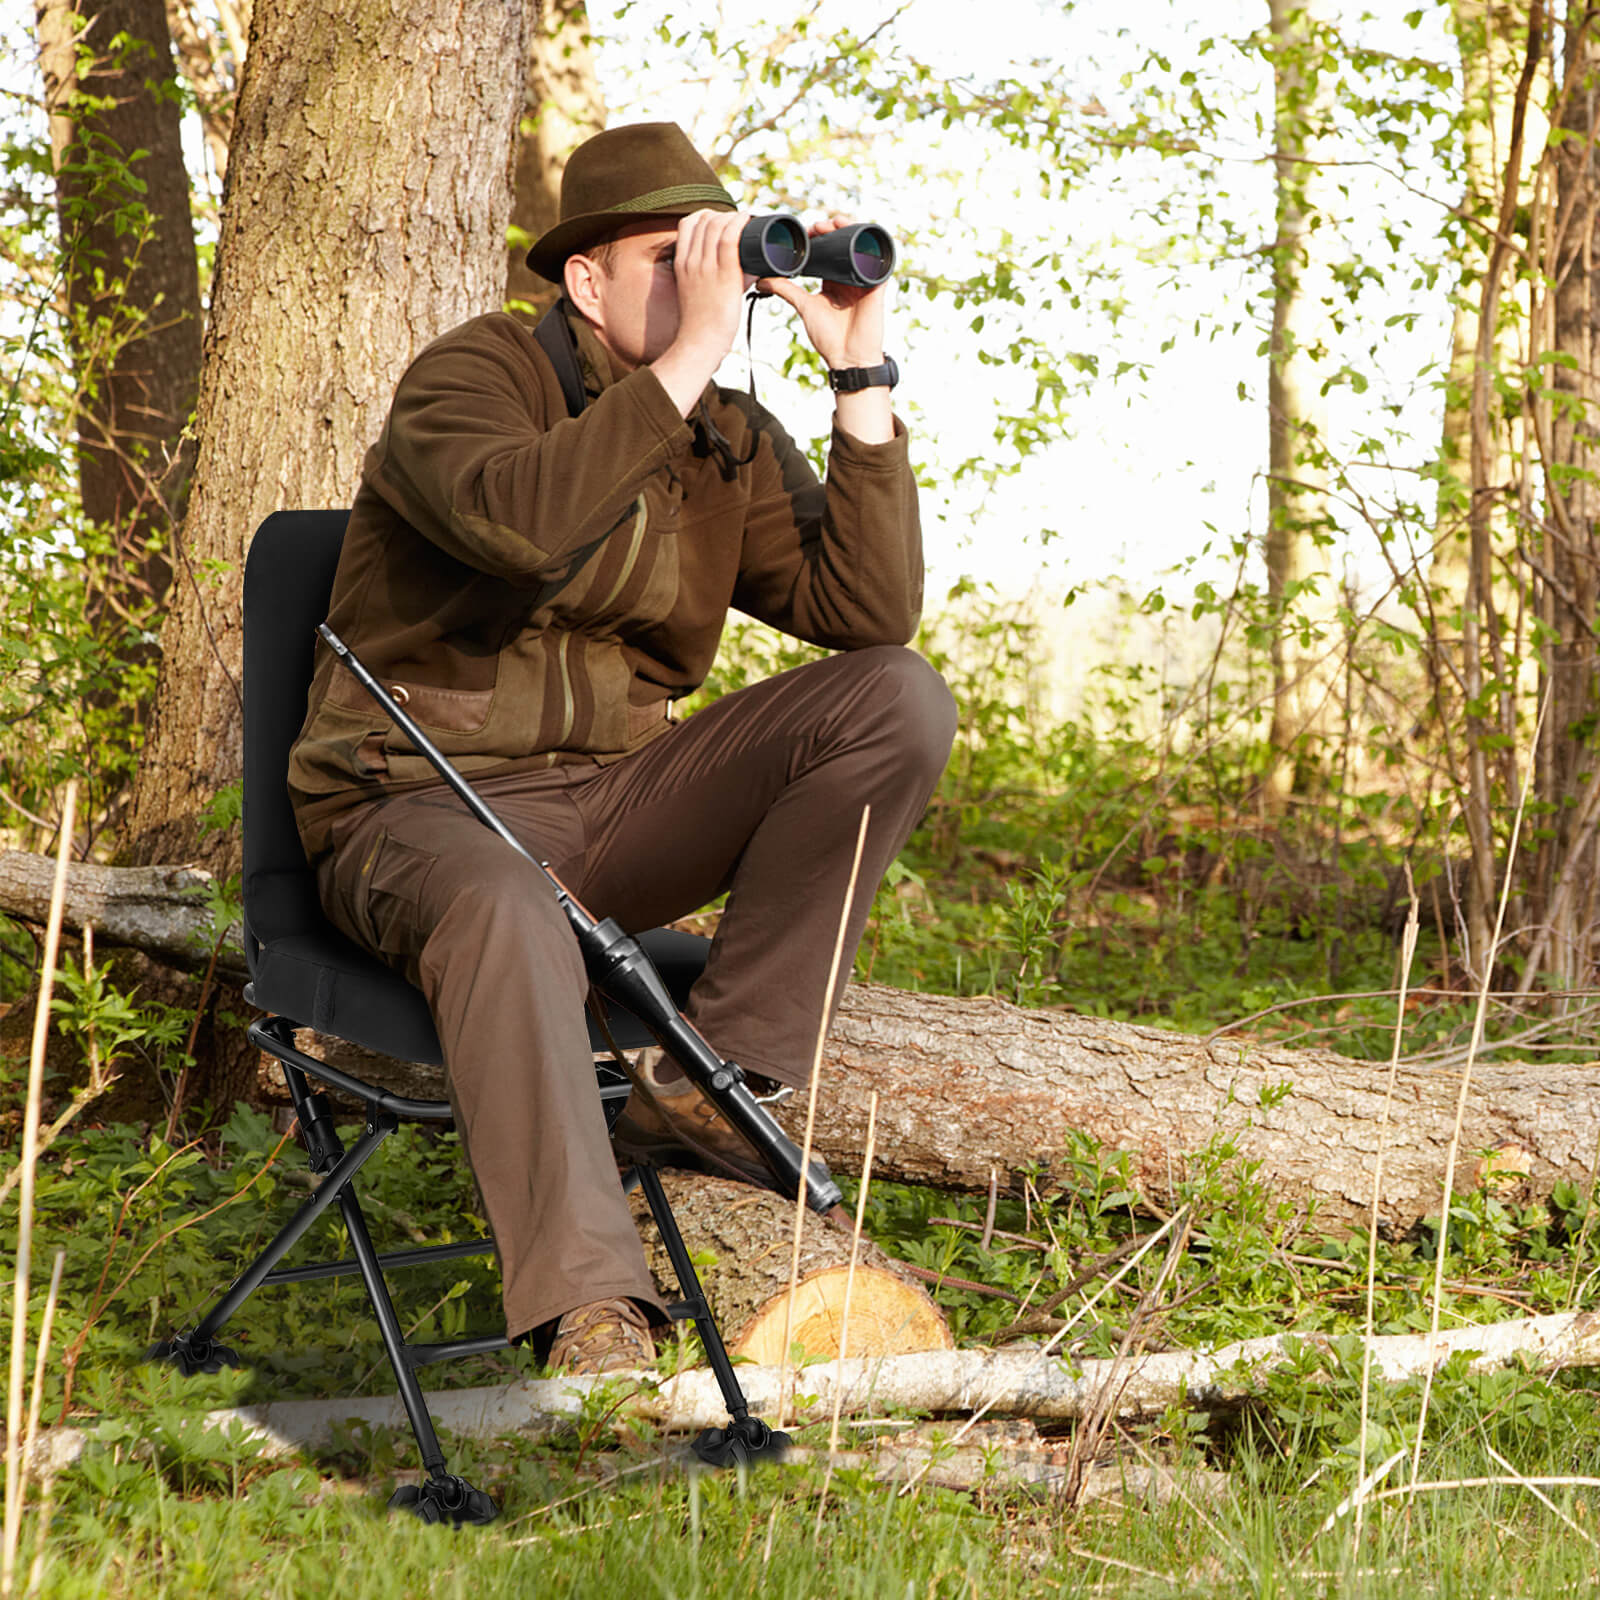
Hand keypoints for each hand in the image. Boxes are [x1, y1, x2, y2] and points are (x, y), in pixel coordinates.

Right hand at [652, 209, 749, 416]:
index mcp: (681, 263)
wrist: (699, 343)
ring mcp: (705, 267)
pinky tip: (747, 219)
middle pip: (703, 220)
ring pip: (716, 225)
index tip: (722, 221)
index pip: (688, 224)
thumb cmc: (702, 324)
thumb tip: (747, 271)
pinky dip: (738, 224)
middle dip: (723, 214)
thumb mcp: (697, 293)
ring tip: (747, 221)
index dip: (707, 216)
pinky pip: (729, 238)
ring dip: (734, 217)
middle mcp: (690, 261)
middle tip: (740, 221)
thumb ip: (714, 279)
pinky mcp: (723, 275)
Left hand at [758, 215, 888, 369]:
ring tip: (833, 224)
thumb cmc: (829, 338)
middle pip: (844, 242)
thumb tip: (761, 280)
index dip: (818, 236)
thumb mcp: (804, 307)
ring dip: (849, 229)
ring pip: (860, 245)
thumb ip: (785, 290)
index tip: (805, 231)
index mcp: (834, 280)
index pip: (827, 250)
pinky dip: (869, 243)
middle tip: (815, 227)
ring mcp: (864, 279)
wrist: (848, 359)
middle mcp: (850, 276)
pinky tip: (858, 232)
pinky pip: (877, 258)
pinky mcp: (877, 285)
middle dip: (831, 228)